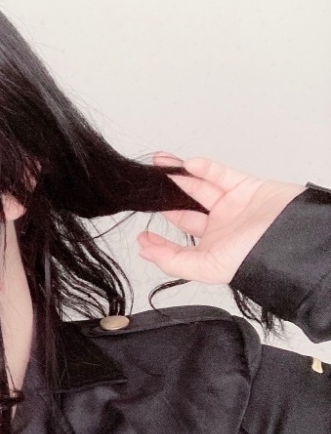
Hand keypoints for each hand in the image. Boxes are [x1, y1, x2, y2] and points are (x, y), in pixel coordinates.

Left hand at [137, 155, 304, 283]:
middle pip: (186, 208)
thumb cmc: (254, 259)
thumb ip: (172, 261)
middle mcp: (220, 226)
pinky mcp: (245, 186)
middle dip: (166, 197)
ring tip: (160, 165)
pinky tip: (186, 165)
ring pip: (199, 186)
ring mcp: (232, 204)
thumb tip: (145, 251)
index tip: (141, 234)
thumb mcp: (206, 267)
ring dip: (179, 176)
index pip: (178, 241)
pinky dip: (204, 168)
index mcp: (211, 247)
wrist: (292, 240)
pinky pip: (220, 174)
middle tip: (147, 187)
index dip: (159, 238)